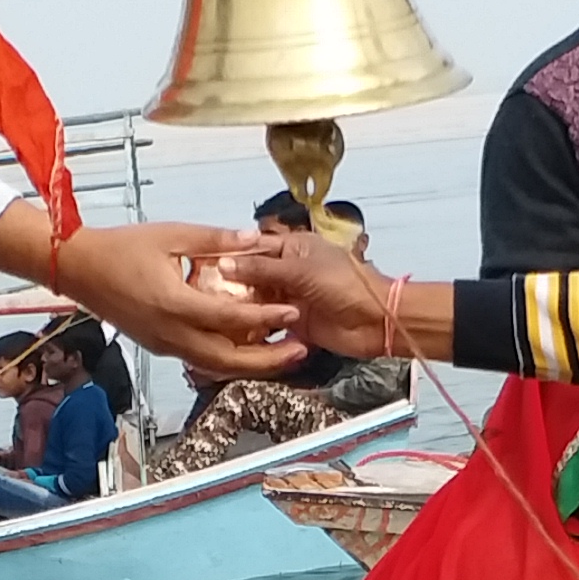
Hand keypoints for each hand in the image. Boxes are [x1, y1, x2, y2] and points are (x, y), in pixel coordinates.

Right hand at [42, 219, 301, 380]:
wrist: (77, 268)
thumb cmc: (120, 247)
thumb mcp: (171, 235)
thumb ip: (215, 240)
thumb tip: (255, 238)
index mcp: (174, 303)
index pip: (230, 317)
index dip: (266, 317)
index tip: (294, 311)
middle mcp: (170, 333)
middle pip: (228, 359)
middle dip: (268, 361)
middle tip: (300, 352)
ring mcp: (163, 344)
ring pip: (215, 365)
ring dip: (251, 364)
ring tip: (283, 356)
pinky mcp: (159, 346)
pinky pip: (201, 359)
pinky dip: (228, 359)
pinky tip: (249, 349)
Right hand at [222, 226, 403, 359]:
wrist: (374, 321)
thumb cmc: (347, 286)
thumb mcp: (300, 269)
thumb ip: (261, 268)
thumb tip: (225, 264)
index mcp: (294, 248)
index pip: (254, 247)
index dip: (231, 255)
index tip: (204, 264)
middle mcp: (289, 272)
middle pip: (252, 277)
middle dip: (231, 285)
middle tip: (203, 293)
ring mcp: (290, 299)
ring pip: (257, 303)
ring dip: (241, 308)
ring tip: (214, 313)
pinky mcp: (293, 325)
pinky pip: (268, 326)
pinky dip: (254, 329)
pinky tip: (234, 332)